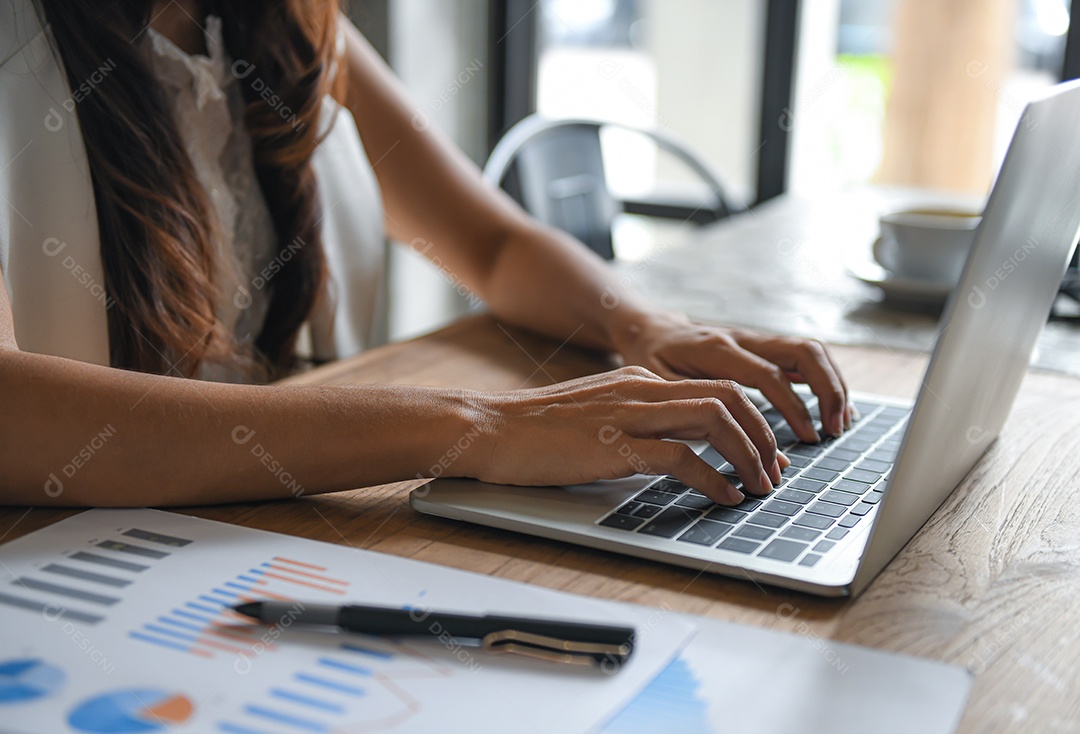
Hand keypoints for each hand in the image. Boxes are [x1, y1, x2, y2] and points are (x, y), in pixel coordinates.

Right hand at [462, 366, 785, 504]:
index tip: (764, 454)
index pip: (714, 389)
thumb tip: (674, 450)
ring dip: (748, 455)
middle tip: (773, 472)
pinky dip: (713, 478)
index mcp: (639, 380)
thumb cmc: (534, 431)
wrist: (487, 428)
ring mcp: (628, 413)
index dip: (751, 422)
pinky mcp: (613, 444)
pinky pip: (681, 457)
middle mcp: (641, 388)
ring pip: (715, 419)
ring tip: (758, 487)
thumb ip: (634, 422)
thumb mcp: (595, 414)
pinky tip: (724, 497)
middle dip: (762, 436)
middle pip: (728, 397)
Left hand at [612, 311, 851, 441]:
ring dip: (832, 383)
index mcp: (717, 349)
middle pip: (802, 351)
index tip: (809, 437)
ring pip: (808, 350)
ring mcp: (755, 338)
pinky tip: (832, 406)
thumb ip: (701, 417)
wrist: (648, 329)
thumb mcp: (662, 389)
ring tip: (840, 421)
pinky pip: (801, 355)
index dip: (793, 407)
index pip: (768, 375)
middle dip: (827, 389)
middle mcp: (742, 338)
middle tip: (834, 428)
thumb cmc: (650, 362)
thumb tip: (746, 452)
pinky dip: (823, 379)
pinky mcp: (760, 345)